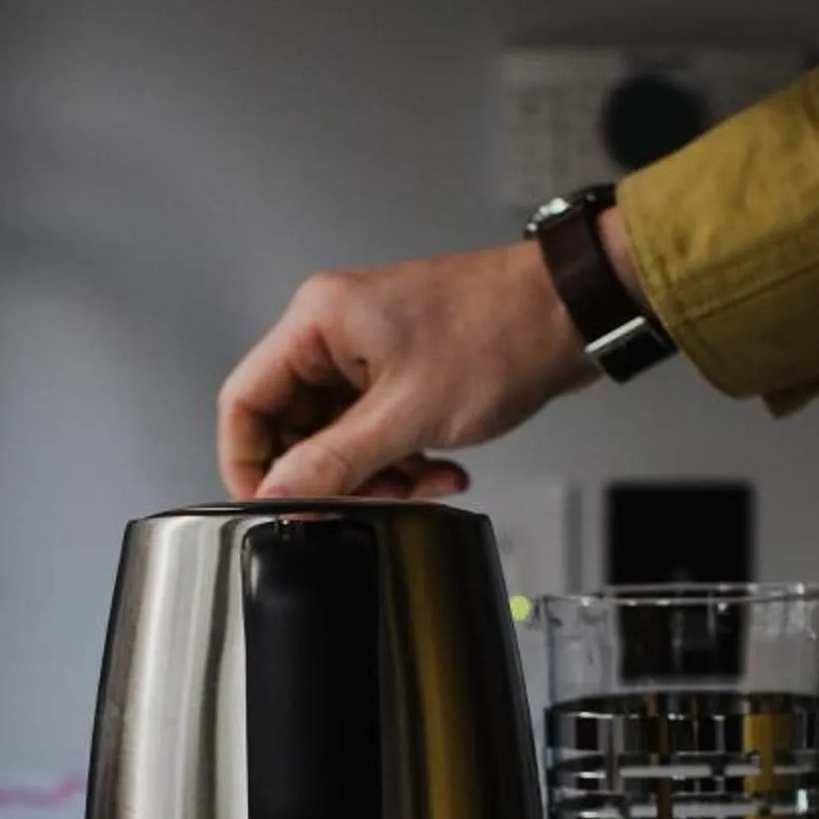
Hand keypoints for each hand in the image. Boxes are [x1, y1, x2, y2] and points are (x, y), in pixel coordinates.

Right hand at [220, 215, 634, 499]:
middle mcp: (334, 331)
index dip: (249, 463)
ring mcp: (369, 351)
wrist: (573, 312)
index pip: (244, 400)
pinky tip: (441, 470)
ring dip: (376, 475)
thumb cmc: (501, 333)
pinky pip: (378, 430)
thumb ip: (336, 462)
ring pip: (339, 436)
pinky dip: (403, 460)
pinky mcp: (402, 370)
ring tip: (420, 485)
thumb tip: (281, 495)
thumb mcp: (409, 414)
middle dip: (332, 475)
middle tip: (365, 502)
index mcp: (318, 323)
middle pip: (293, 425)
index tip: (274, 505)